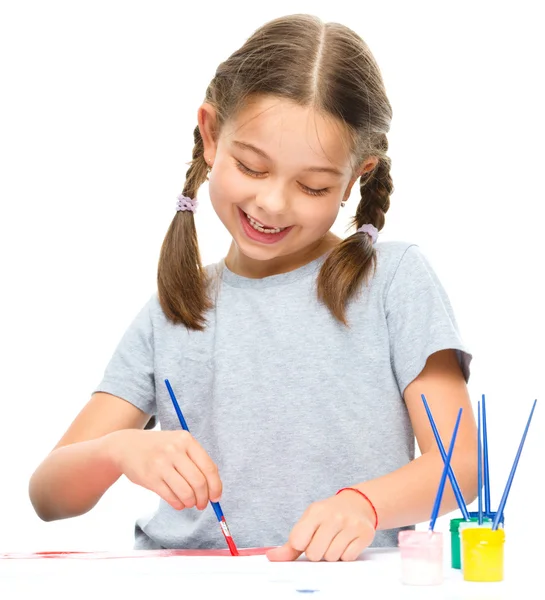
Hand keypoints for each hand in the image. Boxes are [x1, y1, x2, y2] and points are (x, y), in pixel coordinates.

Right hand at [106, 429, 221, 510]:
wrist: (126, 446)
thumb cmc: (159, 447)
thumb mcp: (178, 444)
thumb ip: (196, 461)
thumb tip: (213, 488)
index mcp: (186, 440)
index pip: (209, 467)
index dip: (215, 486)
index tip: (216, 497)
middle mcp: (174, 450)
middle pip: (199, 482)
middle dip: (204, 498)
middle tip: (202, 504)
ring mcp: (161, 464)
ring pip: (186, 492)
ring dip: (191, 503)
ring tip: (190, 503)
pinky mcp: (150, 478)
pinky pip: (171, 497)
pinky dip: (179, 504)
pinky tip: (179, 503)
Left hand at [267, 490, 375, 561]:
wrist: (357, 504)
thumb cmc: (329, 515)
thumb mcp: (309, 521)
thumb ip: (291, 543)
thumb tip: (271, 556)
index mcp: (315, 512)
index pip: (297, 541)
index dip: (301, 545)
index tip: (307, 539)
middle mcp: (333, 516)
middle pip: (314, 554)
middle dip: (317, 552)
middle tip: (323, 540)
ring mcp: (350, 524)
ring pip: (332, 557)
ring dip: (332, 554)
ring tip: (335, 540)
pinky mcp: (364, 533)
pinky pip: (348, 558)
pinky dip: (346, 555)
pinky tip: (347, 542)